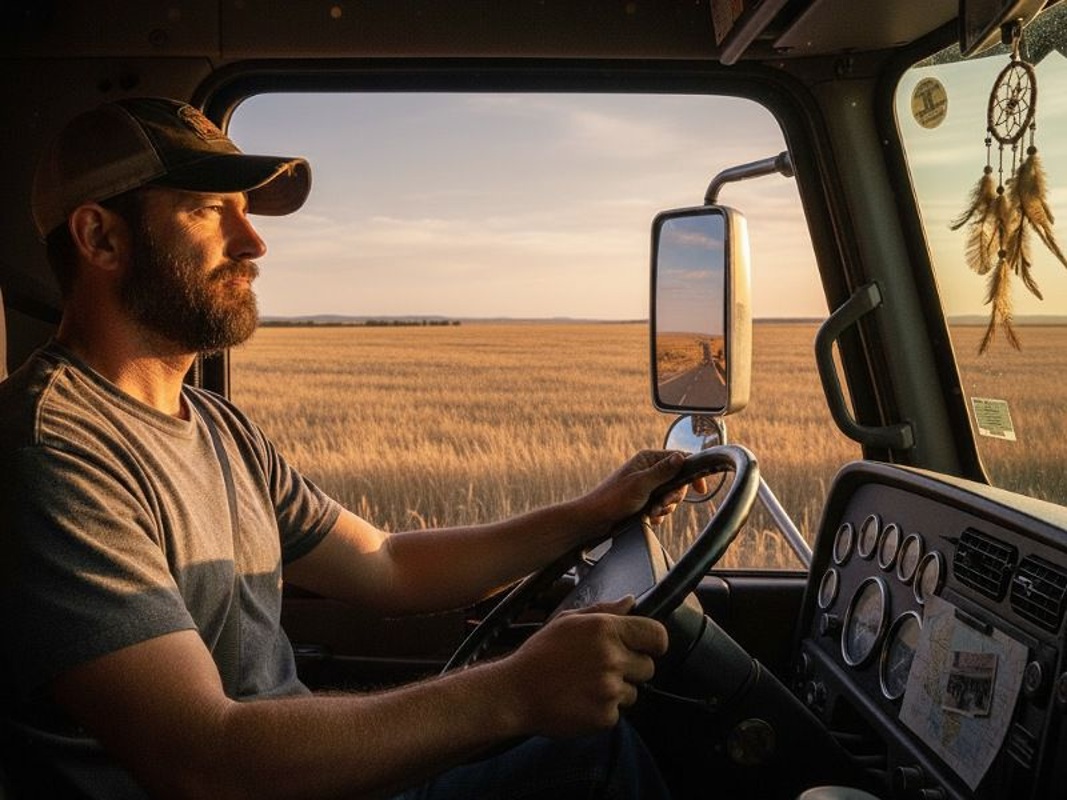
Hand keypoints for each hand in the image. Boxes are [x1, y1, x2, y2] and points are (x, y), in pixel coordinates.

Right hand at [500, 597, 667, 737]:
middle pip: (648, 667)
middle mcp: (612, 658)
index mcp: (606, 629)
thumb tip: (630, 601)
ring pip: (633, 692)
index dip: (654, 642)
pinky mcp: (605, 716)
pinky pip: (617, 713)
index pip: (657, 635)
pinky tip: (580, 700)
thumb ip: (604, 610)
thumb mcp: (567, 621)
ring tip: (586, 685)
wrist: (515, 692)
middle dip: (631, 669)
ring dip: (617, 691)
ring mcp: (610, 689)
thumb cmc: (539, 655)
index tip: (645, 647)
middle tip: (602, 668)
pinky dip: (602, 710)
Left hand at [582, 450, 707, 534]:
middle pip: (678, 481)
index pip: (680, 459)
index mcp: (648, 459)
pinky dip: (657, 515)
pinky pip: (662, 508)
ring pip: (670, 497)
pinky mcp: (645, 500)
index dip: (692, 473)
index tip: (699, 489)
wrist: (596, 519)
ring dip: (664, 508)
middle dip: (672, 497)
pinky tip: (647, 518)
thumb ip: (663, 471)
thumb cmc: (613, 499)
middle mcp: (649, 470)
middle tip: (661, 504)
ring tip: (650, 512)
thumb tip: (681, 457)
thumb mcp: (641, 484)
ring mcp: (648, 486)